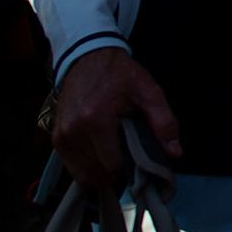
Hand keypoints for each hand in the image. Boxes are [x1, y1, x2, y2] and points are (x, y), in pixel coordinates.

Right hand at [51, 48, 181, 188]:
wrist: (88, 57)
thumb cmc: (120, 74)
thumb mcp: (149, 92)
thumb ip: (164, 122)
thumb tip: (175, 152)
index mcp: (95, 120)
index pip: (112, 166)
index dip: (130, 168)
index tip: (140, 160)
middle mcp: (72, 131)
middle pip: (97, 173)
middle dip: (116, 173)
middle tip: (130, 158)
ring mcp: (61, 136)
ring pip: (83, 175)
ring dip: (101, 171)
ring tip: (116, 154)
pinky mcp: (56, 137)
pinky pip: (72, 166)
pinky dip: (88, 166)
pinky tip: (102, 153)